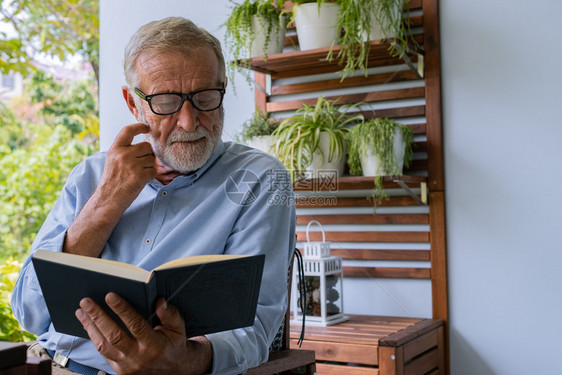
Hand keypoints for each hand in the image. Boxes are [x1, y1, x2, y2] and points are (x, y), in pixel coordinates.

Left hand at [75, 293, 212, 374]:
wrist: (173, 371)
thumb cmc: (173, 344)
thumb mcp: (178, 329)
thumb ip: (171, 315)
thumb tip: (159, 301)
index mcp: (155, 345)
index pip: (136, 325)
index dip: (122, 310)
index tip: (110, 295)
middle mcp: (139, 357)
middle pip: (114, 336)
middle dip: (98, 317)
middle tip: (86, 301)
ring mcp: (126, 366)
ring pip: (103, 346)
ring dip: (90, 326)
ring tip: (81, 311)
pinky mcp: (119, 370)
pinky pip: (103, 353)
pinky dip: (94, 337)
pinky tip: (88, 324)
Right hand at [98, 123, 155, 212]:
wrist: (108, 199)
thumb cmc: (112, 181)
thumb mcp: (112, 160)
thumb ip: (124, 150)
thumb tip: (144, 145)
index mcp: (115, 149)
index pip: (128, 130)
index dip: (139, 126)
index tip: (146, 128)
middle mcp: (122, 154)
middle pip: (146, 146)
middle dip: (147, 154)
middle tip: (139, 165)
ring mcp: (131, 165)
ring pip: (151, 159)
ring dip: (148, 167)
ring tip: (137, 174)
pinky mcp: (140, 175)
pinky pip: (153, 171)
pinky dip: (150, 176)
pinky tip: (140, 181)